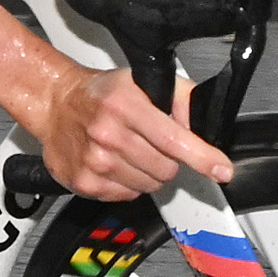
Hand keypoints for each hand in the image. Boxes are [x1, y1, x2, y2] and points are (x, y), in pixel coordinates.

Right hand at [32, 62, 228, 198]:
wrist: (55, 103)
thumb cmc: (100, 94)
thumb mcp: (142, 81)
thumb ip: (180, 98)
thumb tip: (203, 124)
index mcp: (125, 105)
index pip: (174, 139)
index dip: (203, 157)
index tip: (222, 169)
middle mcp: (108, 134)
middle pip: (166, 168)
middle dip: (169, 160)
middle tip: (151, 143)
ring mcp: (95, 162)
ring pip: (149, 185)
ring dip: (148, 173)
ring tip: (130, 151)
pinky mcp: (85, 183)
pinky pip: (127, 195)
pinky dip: (128, 183)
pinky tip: (115, 163)